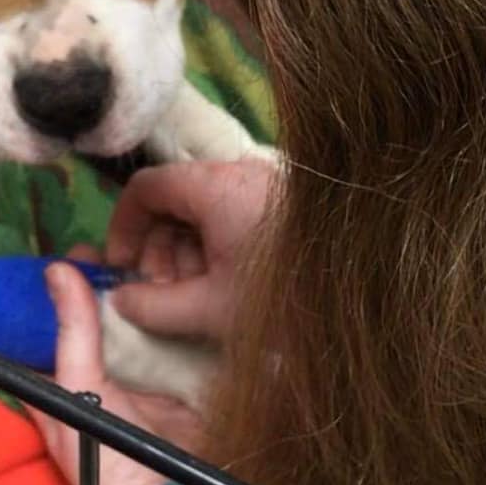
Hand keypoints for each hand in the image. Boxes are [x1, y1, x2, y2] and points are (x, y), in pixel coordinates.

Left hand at [28, 265, 204, 484]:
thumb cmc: (105, 460)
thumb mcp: (80, 391)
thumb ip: (72, 333)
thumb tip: (58, 269)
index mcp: (56, 388)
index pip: (42, 332)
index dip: (46, 295)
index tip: (60, 257)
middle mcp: (93, 381)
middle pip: (89, 323)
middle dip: (95, 288)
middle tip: (104, 250)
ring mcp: (136, 380)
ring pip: (130, 326)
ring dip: (134, 295)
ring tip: (138, 256)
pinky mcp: (175, 380)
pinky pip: (169, 337)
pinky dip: (171, 313)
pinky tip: (176, 281)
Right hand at [105, 159, 275, 342]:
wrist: (365, 301)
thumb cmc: (283, 301)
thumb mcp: (210, 309)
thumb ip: (154, 306)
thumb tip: (120, 300)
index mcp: (216, 186)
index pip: (146, 186)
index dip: (123, 227)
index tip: (121, 267)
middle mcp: (240, 175)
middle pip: (174, 200)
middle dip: (157, 249)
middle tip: (158, 294)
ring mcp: (265, 189)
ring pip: (203, 212)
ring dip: (185, 254)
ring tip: (190, 300)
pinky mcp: (284, 208)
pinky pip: (233, 218)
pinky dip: (216, 250)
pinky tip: (222, 291)